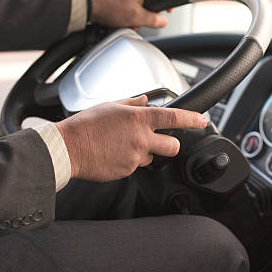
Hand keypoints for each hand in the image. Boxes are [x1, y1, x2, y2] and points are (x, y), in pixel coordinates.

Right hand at [55, 95, 207, 182]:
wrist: (68, 148)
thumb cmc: (86, 125)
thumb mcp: (110, 105)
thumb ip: (132, 103)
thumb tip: (146, 100)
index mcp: (138, 118)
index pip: (174, 117)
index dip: (193, 119)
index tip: (203, 120)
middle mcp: (140, 138)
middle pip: (173, 146)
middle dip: (169, 144)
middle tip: (158, 140)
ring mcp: (135, 157)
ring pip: (152, 157)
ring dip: (145, 152)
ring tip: (123, 146)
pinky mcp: (127, 171)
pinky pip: (136, 166)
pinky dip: (129, 161)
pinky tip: (114, 154)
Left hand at [91, 0, 170, 28]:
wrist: (90, 7)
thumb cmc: (110, 6)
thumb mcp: (136, 16)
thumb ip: (154, 20)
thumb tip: (164, 21)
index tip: (168, 8)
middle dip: (150, 12)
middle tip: (145, 20)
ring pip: (142, 4)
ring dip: (139, 16)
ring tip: (131, 22)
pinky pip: (132, 6)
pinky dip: (131, 15)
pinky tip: (124, 22)